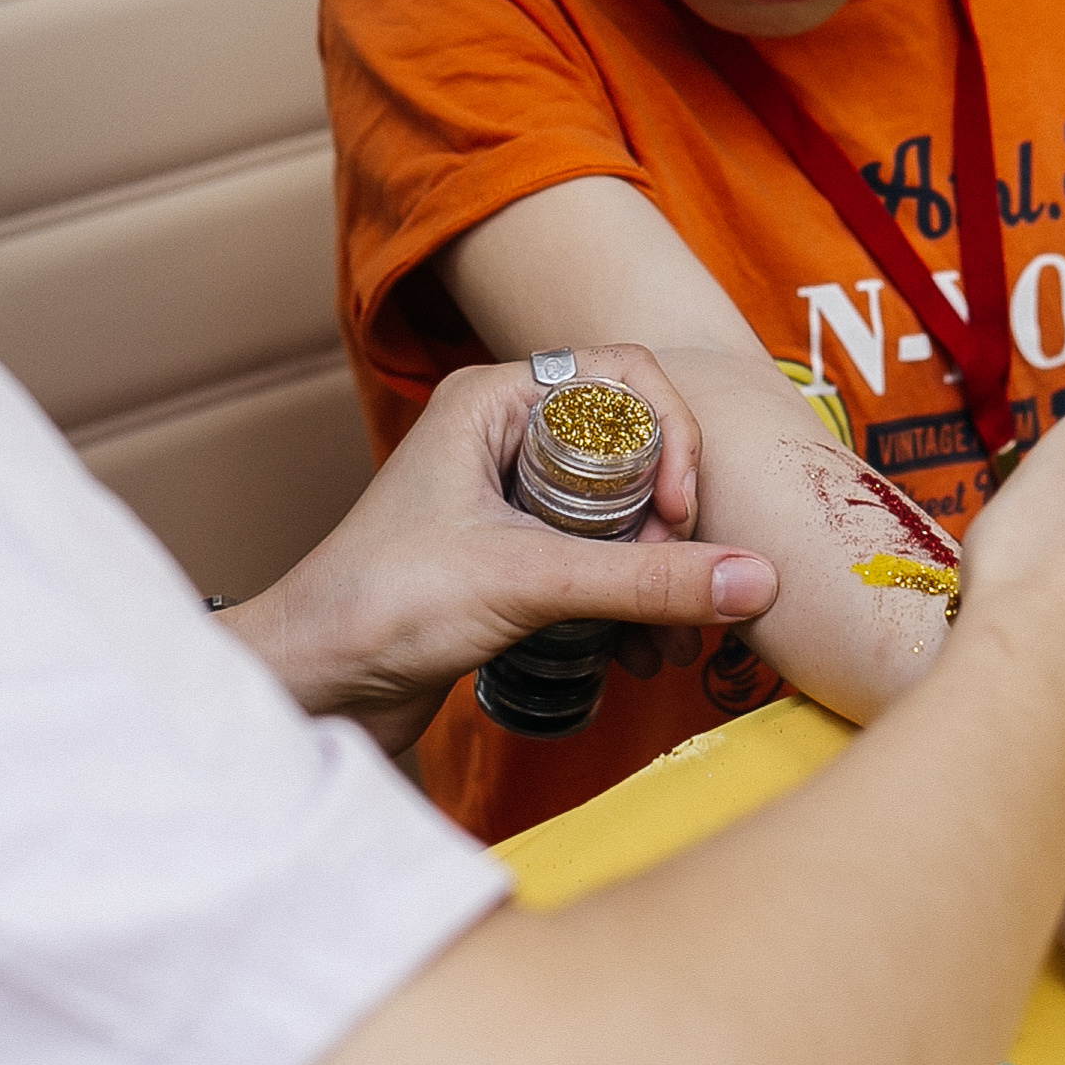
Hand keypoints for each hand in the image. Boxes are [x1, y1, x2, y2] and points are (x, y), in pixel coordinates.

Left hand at [221, 347, 778, 752]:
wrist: (310, 687)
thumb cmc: (380, 607)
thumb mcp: (526, 584)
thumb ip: (643, 583)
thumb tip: (754, 580)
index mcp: (492, 403)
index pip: (623, 378)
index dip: (672, 437)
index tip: (678, 514)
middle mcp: (501, 439)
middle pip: (632, 447)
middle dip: (671, 520)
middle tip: (682, 581)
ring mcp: (506, 501)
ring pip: (621, 512)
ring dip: (657, 570)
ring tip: (668, 636)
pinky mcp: (510, 561)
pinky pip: (597, 560)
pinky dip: (628, 601)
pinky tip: (638, 655)